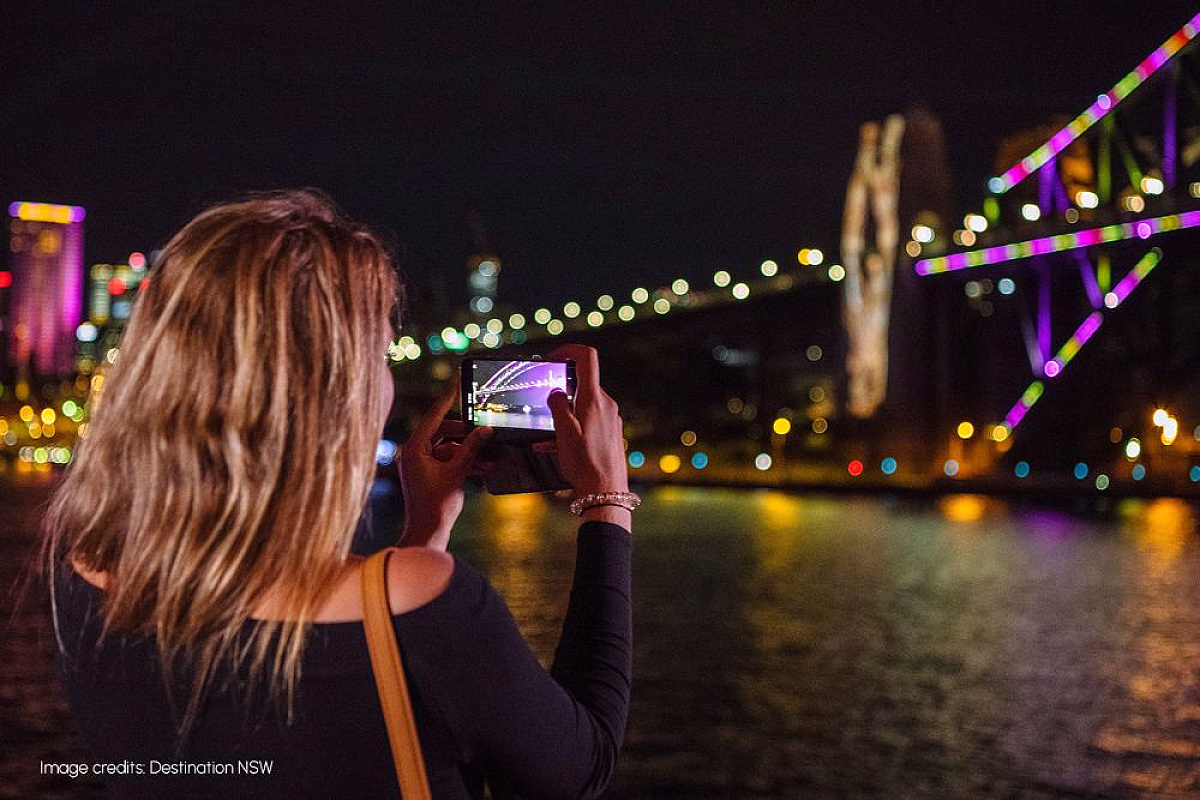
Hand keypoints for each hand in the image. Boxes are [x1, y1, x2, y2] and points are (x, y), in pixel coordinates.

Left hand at [398, 372, 492, 549]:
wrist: (427, 534)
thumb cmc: (437, 506)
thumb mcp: (458, 472)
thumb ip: (472, 448)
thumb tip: (485, 429)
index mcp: (413, 449)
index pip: (434, 415)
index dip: (449, 397)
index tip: (457, 379)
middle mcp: (412, 453)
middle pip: (443, 431)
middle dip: (467, 435)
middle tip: (486, 434)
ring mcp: (418, 464)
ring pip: (448, 446)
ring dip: (468, 452)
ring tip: (489, 458)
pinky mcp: (425, 474)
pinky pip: (446, 460)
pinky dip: (462, 462)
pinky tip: (482, 468)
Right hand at [538, 344, 627, 496]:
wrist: (606, 492)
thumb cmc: (585, 464)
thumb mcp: (563, 433)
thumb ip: (557, 406)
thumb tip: (556, 391)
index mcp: (594, 399)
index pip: (587, 357)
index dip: (568, 350)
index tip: (553, 358)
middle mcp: (606, 405)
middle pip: (583, 383)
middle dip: (561, 390)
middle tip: (544, 403)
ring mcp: (611, 419)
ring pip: (584, 405)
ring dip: (566, 413)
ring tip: (549, 435)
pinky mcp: (611, 433)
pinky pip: (590, 421)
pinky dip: (574, 427)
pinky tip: (559, 446)